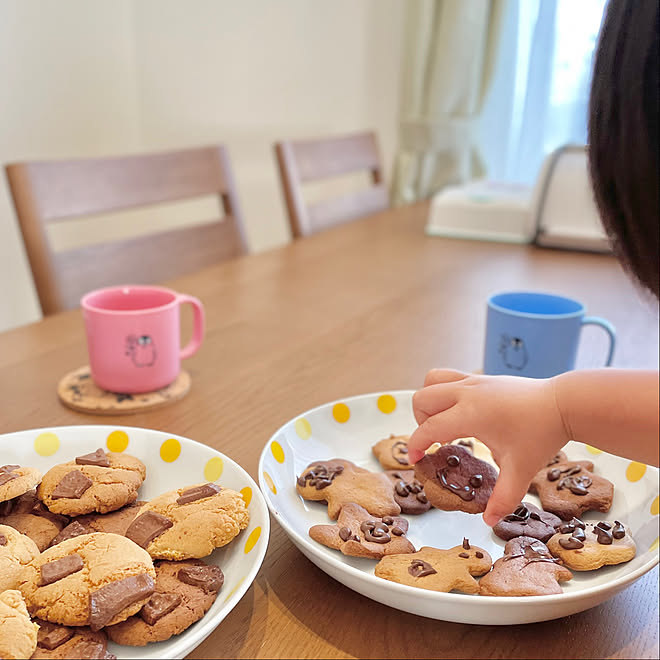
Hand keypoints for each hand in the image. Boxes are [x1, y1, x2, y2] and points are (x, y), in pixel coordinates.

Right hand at [408, 369, 570, 525]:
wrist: (563, 403)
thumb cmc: (541, 434)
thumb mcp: (521, 470)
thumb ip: (503, 498)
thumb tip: (488, 520)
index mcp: (470, 414)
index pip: (428, 428)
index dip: (415, 445)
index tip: (416, 460)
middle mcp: (466, 392)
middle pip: (422, 399)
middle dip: (420, 422)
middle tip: (436, 443)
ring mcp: (473, 381)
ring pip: (432, 381)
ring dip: (429, 401)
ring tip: (444, 422)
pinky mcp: (481, 377)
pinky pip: (448, 377)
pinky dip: (444, 393)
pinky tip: (462, 413)